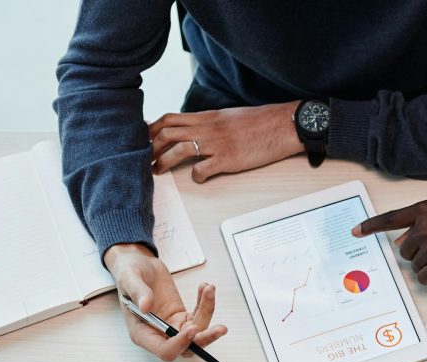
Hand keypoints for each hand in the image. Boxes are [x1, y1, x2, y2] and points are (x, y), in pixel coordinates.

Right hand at [104, 244, 226, 361]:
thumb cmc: (128, 273)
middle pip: (187, 348)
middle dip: (205, 339)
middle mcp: (159, 334)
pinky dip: (205, 303)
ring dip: (207, 312)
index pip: (165, 350)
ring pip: (198, 332)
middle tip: (220, 328)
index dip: (180, 344)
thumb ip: (137, 292)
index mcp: (142, 333)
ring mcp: (173, 326)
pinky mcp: (183, 317)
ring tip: (209, 290)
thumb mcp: (129, 278)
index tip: (192, 328)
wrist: (138, 265)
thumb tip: (146, 306)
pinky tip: (205, 288)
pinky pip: (199, 315)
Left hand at [149, 103, 304, 182]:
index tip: (144, 140)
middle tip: (145, 160)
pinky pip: (203, 168)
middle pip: (168, 133)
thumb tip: (196, 132)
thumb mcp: (229, 117)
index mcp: (207, 117)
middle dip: (151, 148)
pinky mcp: (229, 159)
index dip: (152, 129)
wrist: (282, 126)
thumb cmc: (260, 123)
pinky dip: (195, 176)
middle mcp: (208, 128)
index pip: (170, 119)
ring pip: (179, 149)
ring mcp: (217, 143)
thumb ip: (210, 124)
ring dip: (163, 161)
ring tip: (158, 171)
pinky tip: (197, 178)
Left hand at [352, 199, 426, 284]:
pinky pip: (423, 278)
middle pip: (404, 249)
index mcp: (423, 210)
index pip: (391, 219)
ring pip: (415, 264)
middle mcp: (423, 228)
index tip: (355, 231)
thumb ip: (422, 222)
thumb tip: (400, 241)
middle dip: (418, 252)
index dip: (371, 226)